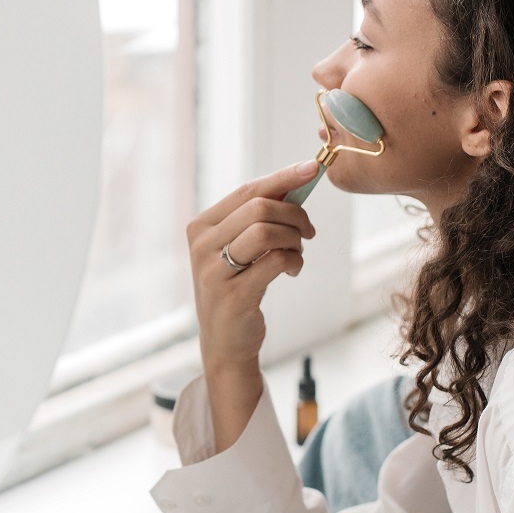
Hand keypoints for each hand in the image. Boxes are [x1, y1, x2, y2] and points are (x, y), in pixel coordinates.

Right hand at [186, 159, 318, 449]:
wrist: (226, 344)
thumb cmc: (238, 289)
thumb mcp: (240, 250)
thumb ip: (258, 219)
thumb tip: (297, 181)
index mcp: (201, 227)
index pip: (246, 190)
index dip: (282, 177)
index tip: (312, 168)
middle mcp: (201, 245)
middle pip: (259, 207)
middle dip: (295, 214)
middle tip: (309, 231)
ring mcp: (213, 270)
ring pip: (266, 230)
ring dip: (294, 239)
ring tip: (298, 254)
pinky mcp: (232, 294)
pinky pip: (275, 261)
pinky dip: (293, 261)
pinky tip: (293, 270)